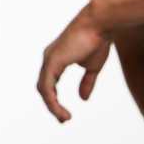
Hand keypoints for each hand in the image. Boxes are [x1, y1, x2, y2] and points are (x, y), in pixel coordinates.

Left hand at [37, 5, 110, 121]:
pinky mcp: (52, 61)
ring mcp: (49, 60)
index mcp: (57, 60)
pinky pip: (47, 86)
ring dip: (52, 106)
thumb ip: (86, 83)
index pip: (50, 84)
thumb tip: (83, 99)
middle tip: (63, 120)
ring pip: (43, 89)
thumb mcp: (92, 67)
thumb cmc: (98, 40)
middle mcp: (49, 59)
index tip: (65, 115)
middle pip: (43, 88)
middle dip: (52, 106)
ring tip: (64, 118)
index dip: (55, 101)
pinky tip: (59, 110)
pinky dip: (52, 100)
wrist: (99, 24)